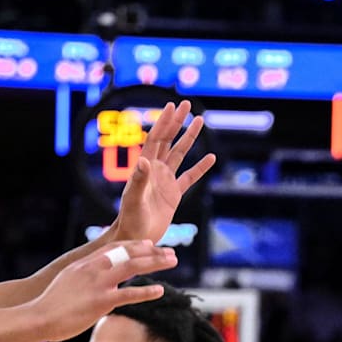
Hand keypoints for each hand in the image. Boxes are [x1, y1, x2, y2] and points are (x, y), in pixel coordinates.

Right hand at [35, 240, 176, 341]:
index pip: (114, 248)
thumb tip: (91, 282)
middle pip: (128, 252)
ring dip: (156, 262)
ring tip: (173, 261)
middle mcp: (93, 269)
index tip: (149, 243)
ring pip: (133, 266)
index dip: (134, 244)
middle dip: (151, 250)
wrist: (39, 317)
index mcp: (84, 264)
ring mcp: (98, 284)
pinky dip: (147, 291)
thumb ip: (81, 278)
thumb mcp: (66, 282)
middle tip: (169, 251)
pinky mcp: (102, 301)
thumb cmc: (50, 305)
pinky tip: (161, 290)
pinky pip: (130, 294)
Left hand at [111, 100, 215, 243]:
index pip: (156, 139)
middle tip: (186, 104)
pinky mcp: (173, 194)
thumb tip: (143, 160)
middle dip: (177, 122)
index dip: (164, 122)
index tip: (173, 106)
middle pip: (168, 140)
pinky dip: (200, 167)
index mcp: (145, 168)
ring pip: (179, 154)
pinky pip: (190, 177)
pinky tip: (211, 157)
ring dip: (189, 138)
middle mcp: (155, 170)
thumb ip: (138, 180)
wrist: (135, 237)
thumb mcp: (134, 200)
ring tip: (200, 120)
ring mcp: (165, 181)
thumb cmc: (130, 220)